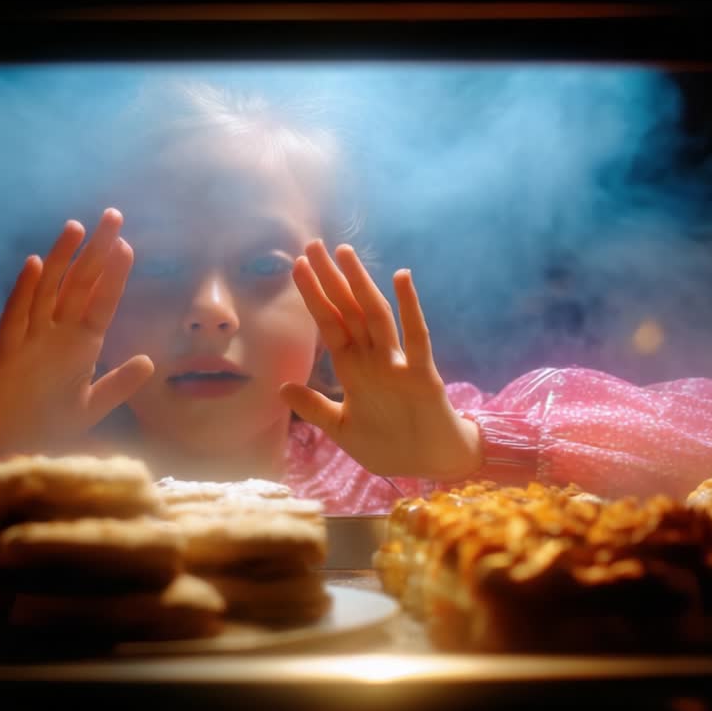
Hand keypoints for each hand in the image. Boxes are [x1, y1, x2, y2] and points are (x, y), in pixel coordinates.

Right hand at [0, 208, 152, 469]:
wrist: (0, 442)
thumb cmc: (44, 423)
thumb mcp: (90, 408)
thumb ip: (118, 386)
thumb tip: (149, 362)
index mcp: (81, 346)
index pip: (101, 303)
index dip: (114, 276)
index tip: (127, 246)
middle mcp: (57, 334)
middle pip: (79, 284)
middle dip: (96, 251)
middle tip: (113, 216)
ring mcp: (31, 338)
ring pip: (48, 290)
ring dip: (62, 259)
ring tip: (76, 228)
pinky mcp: (7, 350)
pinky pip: (16, 315)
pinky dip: (25, 290)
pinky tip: (36, 264)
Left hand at [279, 241, 481, 481]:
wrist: (429, 466)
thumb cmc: (390, 445)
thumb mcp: (342, 429)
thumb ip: (315, 409)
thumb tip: (282, 388)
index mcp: (353, 369)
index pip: (329, 324)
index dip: (314, 296)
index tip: (297, 266)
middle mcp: (373, 358)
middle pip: (348, 310)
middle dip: (330, 279)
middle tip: (312, 244)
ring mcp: (397, 363)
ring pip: (375, 316)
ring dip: (360, 284)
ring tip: (344, 253)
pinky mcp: (422, 375)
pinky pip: (416, 337)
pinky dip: (410, 308)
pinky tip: (401, 278)